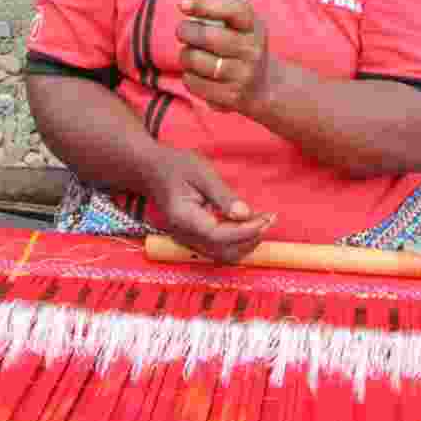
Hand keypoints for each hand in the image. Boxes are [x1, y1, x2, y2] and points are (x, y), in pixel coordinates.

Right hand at [141, 146, 273, 262]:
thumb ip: (223, 195)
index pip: (219, 236)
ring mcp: (188, 240)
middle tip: (270, 219)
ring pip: (223, 254)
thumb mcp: (201, 172)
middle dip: (250, 239)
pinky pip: (219, 248)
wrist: (150, 170)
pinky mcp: (194, 238)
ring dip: (247, 242)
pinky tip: (250, 224)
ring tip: (264, 221)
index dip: (246, 231)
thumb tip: (245, 214)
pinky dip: (238, 240)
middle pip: (223, 252)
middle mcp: (184, 235)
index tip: (266, 218)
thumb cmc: (175, 166)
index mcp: (184, 218)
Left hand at [177, 0, 273, 114]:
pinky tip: (196, 73)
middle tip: (182, 30)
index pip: (233, 10)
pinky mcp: (230, 97)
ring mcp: (242, 76)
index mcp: (254, 28)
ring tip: (189, 53)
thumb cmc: (244, 49)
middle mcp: (251, 51)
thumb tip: (185, 4)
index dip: (206, 5)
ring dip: (185, 54)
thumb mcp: (245, 27)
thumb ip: (222, 14)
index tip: (184, 4)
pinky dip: (188, 76)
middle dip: (186, 31)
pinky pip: (194, 82)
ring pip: (195, 60)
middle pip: (207, 37)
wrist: (266, 86)